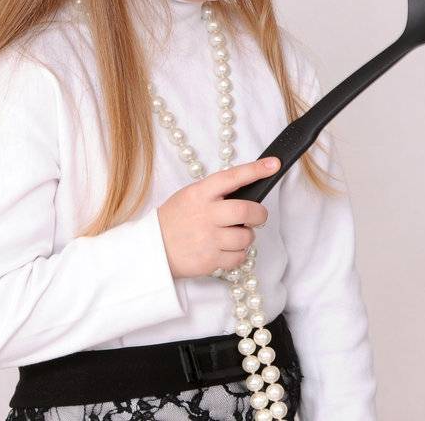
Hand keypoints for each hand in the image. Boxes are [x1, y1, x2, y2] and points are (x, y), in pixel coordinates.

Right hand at [156, 156, 278, 278]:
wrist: (151, 250)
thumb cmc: (175, 220)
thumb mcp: (190, 196)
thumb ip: (215, 193)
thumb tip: (248, 189)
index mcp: (200, 194)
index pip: (232, 177)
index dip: (255, 170)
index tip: (273, 165)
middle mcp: (205, 215)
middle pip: (246, 211)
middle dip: (259, 214)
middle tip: (257, 216)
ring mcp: (207, 239)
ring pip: (246, 237)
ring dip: (247, 237)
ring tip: (234, 236)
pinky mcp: (209, 260)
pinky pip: (238, 257)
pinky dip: (238, 254)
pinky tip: (226, 250)